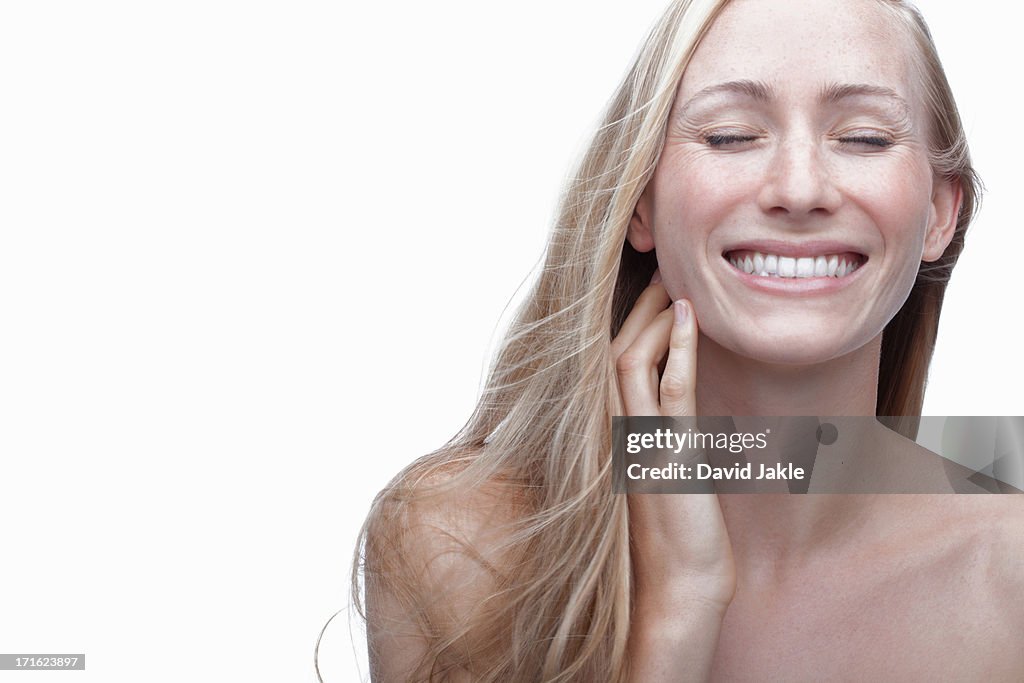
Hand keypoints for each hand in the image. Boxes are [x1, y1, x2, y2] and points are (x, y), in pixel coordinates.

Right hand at [612, 272, 735, 615]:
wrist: (677, 590)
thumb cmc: (674, 540)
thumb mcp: (660, 479)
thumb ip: (658, 440)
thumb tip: (675, 408)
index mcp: (613, 438)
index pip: (610, 367)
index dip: (627, 325)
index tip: (649, 295)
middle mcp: (616, 434)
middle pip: (612, 352)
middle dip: (636, 309)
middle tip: (659, 271)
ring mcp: (639, 443)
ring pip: (632, 361)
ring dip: (654, 317)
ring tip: (673, 283)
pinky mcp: (668, 455)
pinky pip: (671, 389)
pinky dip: (680, 347)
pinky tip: (688, 316)